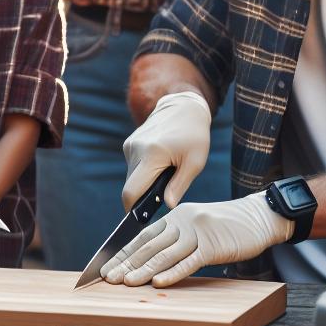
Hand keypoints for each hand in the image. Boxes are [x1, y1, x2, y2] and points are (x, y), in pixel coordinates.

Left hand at [102, 193, 292, 287]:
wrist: (258, 217)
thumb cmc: (227, 226)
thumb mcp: (197, 225)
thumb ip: (176, 237)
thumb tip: (150, 259)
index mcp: (176, 216)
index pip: (142, 236)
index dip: (122, 252)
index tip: (105, 267)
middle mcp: (183, 221)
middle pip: (148, 245)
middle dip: (125, 263)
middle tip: (107, 278)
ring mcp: (197, 233)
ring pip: (164, 254)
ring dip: (143, 270)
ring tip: (126, 283)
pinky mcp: (213, 246)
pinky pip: (189, 261)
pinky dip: (172, 273)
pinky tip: (158, 283)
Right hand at [122, 90, 212, 210]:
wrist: (184, 107)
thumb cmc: (194, 134)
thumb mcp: (195, 162)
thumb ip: (179, 185)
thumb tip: (167, 205)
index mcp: (152, 155)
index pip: (131, 192)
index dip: (133, 209)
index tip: (142, 219)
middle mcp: (136, 149)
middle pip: (131, 186)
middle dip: (143, 196)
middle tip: (163, 196)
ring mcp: (130, 145)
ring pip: (132, 177)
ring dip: (145, 182)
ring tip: (166, 173)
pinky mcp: (130, 143)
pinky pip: (133, 166)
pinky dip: (144, 171)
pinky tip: (161, 163)